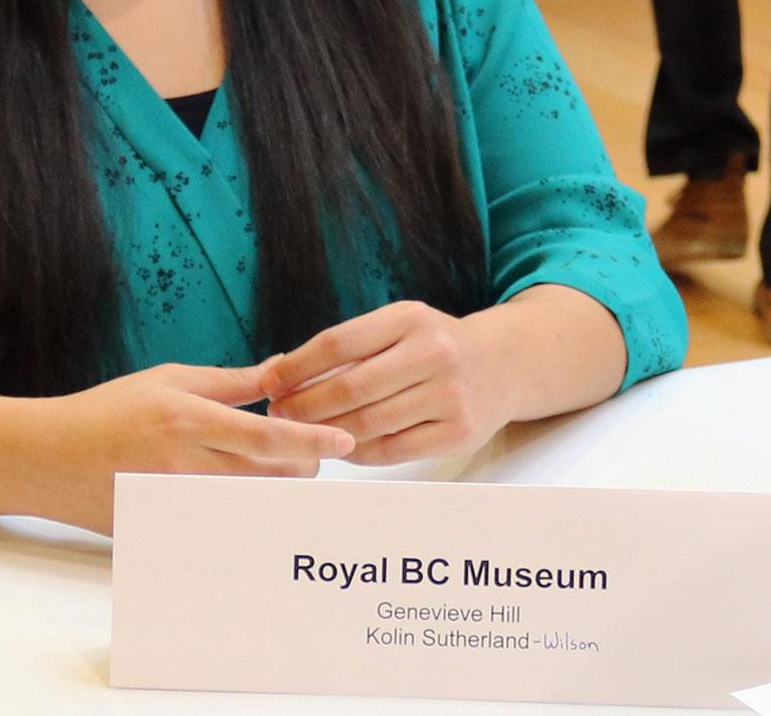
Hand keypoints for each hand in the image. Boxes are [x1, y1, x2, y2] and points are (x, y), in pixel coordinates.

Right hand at [37, 361, 352, 532]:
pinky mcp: (164, 529)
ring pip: (254, 505)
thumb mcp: (167, 380)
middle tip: (303, 453)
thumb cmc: (106, 411)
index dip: (312, 440)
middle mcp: (184, 465)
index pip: (267, 436)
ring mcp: (174, 503)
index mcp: (188, 420)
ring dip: (274, 490)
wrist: (46, 459)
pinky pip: (221, 526)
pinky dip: (241, 512)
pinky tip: (239, 498)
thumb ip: (228, 382)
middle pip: (272, 478)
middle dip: (300, 466)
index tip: (344, 440)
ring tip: (274, 472)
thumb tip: (279, 372)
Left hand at [269, 301, 519, 465]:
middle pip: (350, 388)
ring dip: (326, 432)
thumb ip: (349, 347)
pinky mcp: (459, 432)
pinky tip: (341, 446)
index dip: (295, 367)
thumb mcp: (399, 327)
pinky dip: (358, 451)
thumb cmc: (433, 347)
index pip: (337, 343)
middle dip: (304, 405)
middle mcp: (433, 353)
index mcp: (410, 319)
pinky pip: (392, 450)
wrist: (503, 366)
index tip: (267, 383)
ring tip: (303, 432)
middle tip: (279, 414)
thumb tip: (279, 373)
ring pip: (368, 423)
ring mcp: (449, 395)